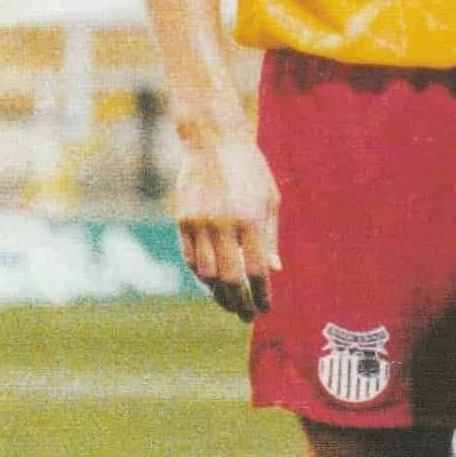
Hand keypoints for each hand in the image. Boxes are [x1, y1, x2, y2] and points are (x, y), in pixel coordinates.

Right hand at [174, 130, 280, 321]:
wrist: (212, 140)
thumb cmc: (250, 169)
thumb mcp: (270, 199)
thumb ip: (270, 237)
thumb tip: (274, 271)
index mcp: (250, 219)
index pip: (255, 270)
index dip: (261, 294)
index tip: (265, 308)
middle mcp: (222, 224)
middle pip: (229, 278)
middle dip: (239, 302)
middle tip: (246, 316)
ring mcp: (198, 223)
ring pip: (206, 273)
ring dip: (218, 293)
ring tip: (230, 304)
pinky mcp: (182, 220)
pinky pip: (190, 258)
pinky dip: (201, 275)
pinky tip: (212, 284)